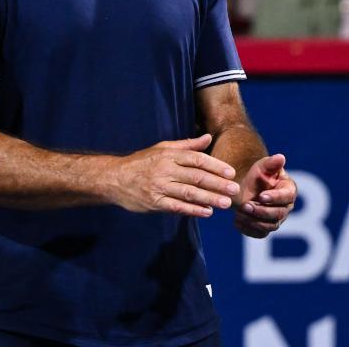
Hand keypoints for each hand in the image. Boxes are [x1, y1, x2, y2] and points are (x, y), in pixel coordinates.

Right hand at [110, 133, 239, 217]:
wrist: (114, 178)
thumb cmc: (142, 162)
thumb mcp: (163, 148)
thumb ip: (187, 145)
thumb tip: (208, 137)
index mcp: (170, 155)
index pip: (197, 160)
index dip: (216, 166)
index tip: (231, 172)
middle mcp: (166, 170)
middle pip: (196, 177)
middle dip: (218, 184)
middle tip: (235, 189)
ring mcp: (160, 187)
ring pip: (189, 193)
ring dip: (209, 198)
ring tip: (225, 203)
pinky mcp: (154, 203)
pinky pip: (176, 207)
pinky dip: (193, 209)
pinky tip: (207, 212)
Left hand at [234, 154, 296, 237]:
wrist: (246, 189)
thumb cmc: (257, 175)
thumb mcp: (262, 167)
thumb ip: (272, 163)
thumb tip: (281, 157)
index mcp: (289, 190)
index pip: (287, 196)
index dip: (275, 198)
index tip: (261, 196)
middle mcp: (286, 207)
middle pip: (278, 214)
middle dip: (261, 211)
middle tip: (246, 205)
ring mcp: (276, 220)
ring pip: (269, 226)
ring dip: (253, 220)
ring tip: (239, 211)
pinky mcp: (265, 229)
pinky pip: (259, 234)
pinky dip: (247, 229)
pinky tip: (237, 220)